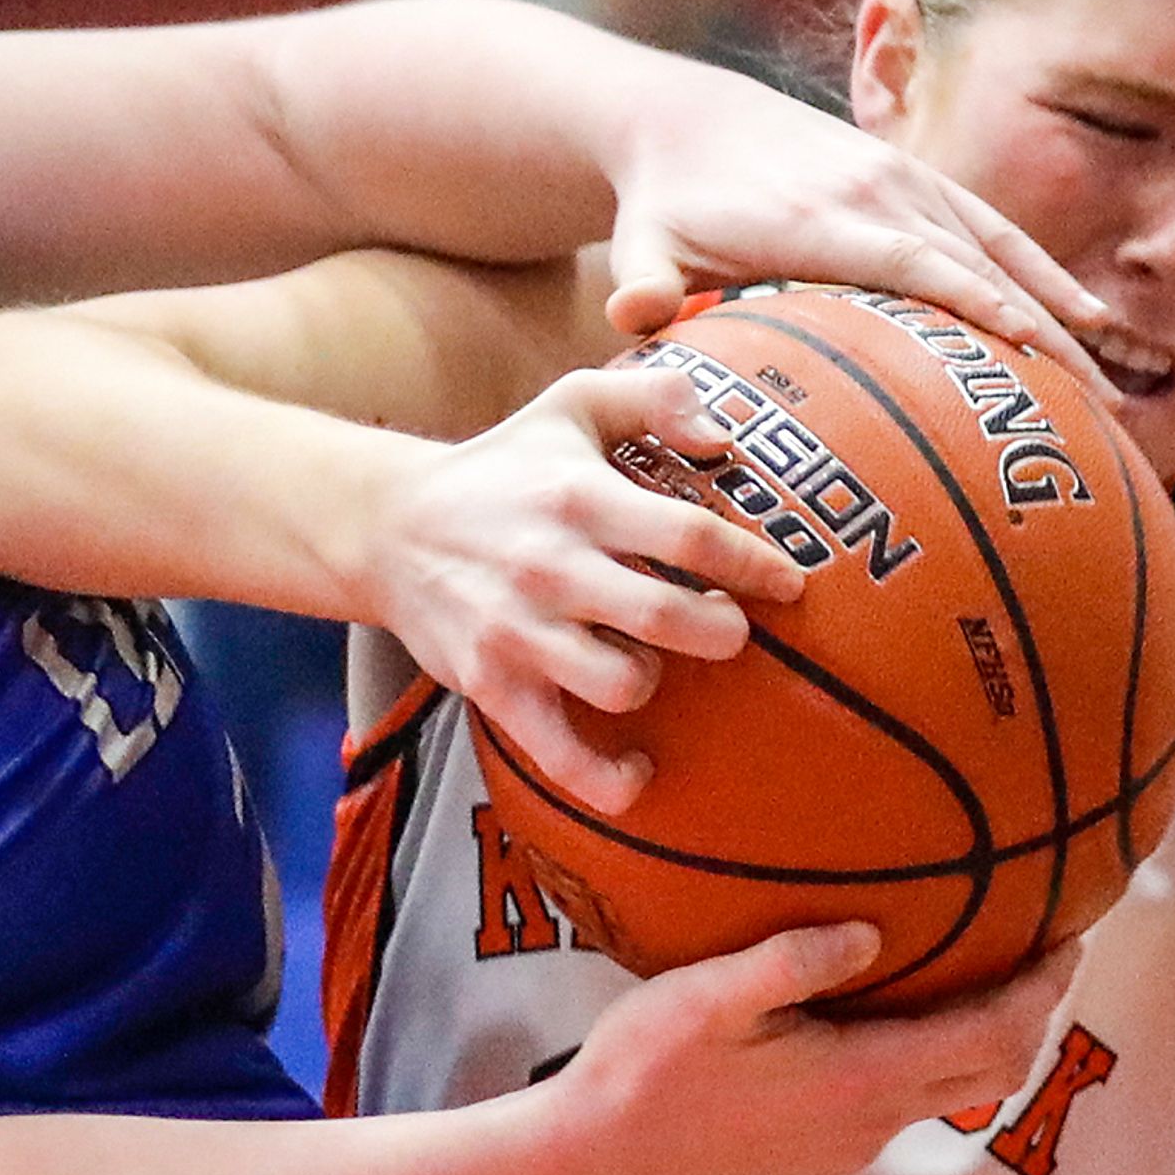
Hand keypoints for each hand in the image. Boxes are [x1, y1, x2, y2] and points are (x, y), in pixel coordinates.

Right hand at [363, 362, 804, 813]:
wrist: (387, 527)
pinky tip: (638, 769)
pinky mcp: (492, 685)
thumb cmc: (501, 469)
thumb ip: (655, 396)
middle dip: (722, 631)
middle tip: (729, 629)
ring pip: (622, 682)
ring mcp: (519, 632)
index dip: (753, 565)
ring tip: (653, 661)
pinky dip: (609, 778)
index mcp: (580, 498)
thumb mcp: (571, 406)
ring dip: (657, 680)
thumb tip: (726, 435)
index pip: (689, 535)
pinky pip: (563, 754)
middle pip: (667, 615)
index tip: (787, 584)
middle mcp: (551, 566)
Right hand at [548, 923, 1081, 1174]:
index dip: (1043, 988)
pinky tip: (892, 1022)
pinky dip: (931, 1061)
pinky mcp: (820, 1159)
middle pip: (993, 1073)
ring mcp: (849, 1148)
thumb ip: (793, 961)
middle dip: (1032, 1012)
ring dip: (981, 1038)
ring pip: (950, 1093)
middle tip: (1043, 950)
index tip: (1070, 934)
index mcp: (862, 1077)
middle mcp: (873, 1122)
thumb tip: (872, 931)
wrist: (599, 1161)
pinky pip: (903, 1105)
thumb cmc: (646, 1069)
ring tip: (976, 973)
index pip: (992, 1035)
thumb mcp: (710, 995)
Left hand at [601, 75, 1112, 386]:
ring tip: (1107, 380)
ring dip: (1057, 308)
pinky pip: (990, 229)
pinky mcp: (911, 176)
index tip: (1038, 360)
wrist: (682, 120)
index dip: (981, 309)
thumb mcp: (641, 243)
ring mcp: (901, 177)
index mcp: (820, 216)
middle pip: (977, 266)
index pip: (917, 266)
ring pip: (998, 248)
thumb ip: (642, 284)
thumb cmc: (662, 204)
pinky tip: (1084, 321)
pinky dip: (1039, 274)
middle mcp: (876, 189)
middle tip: (1096, 410)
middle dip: (1042, 334)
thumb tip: (630, 319)